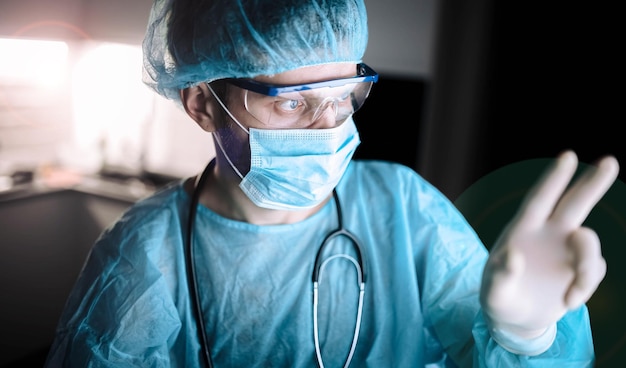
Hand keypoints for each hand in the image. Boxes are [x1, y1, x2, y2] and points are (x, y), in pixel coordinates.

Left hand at [480, 150, 618, 339]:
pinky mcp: (579, 268)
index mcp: (522, 230)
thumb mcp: (493, 291)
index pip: (539, 200)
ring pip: (589, 240)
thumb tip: (513, 256)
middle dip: (592, 183)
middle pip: (574, 202)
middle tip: (611, 161)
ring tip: (572, 295)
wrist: (516, 319)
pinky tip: (567, 302)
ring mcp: (566, 249)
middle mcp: (547, 233)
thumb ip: (500, 275)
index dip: (553, 179)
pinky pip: (596, 269)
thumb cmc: (499, 298)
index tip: (567, 156)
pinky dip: (585, 287)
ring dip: (587, 265)